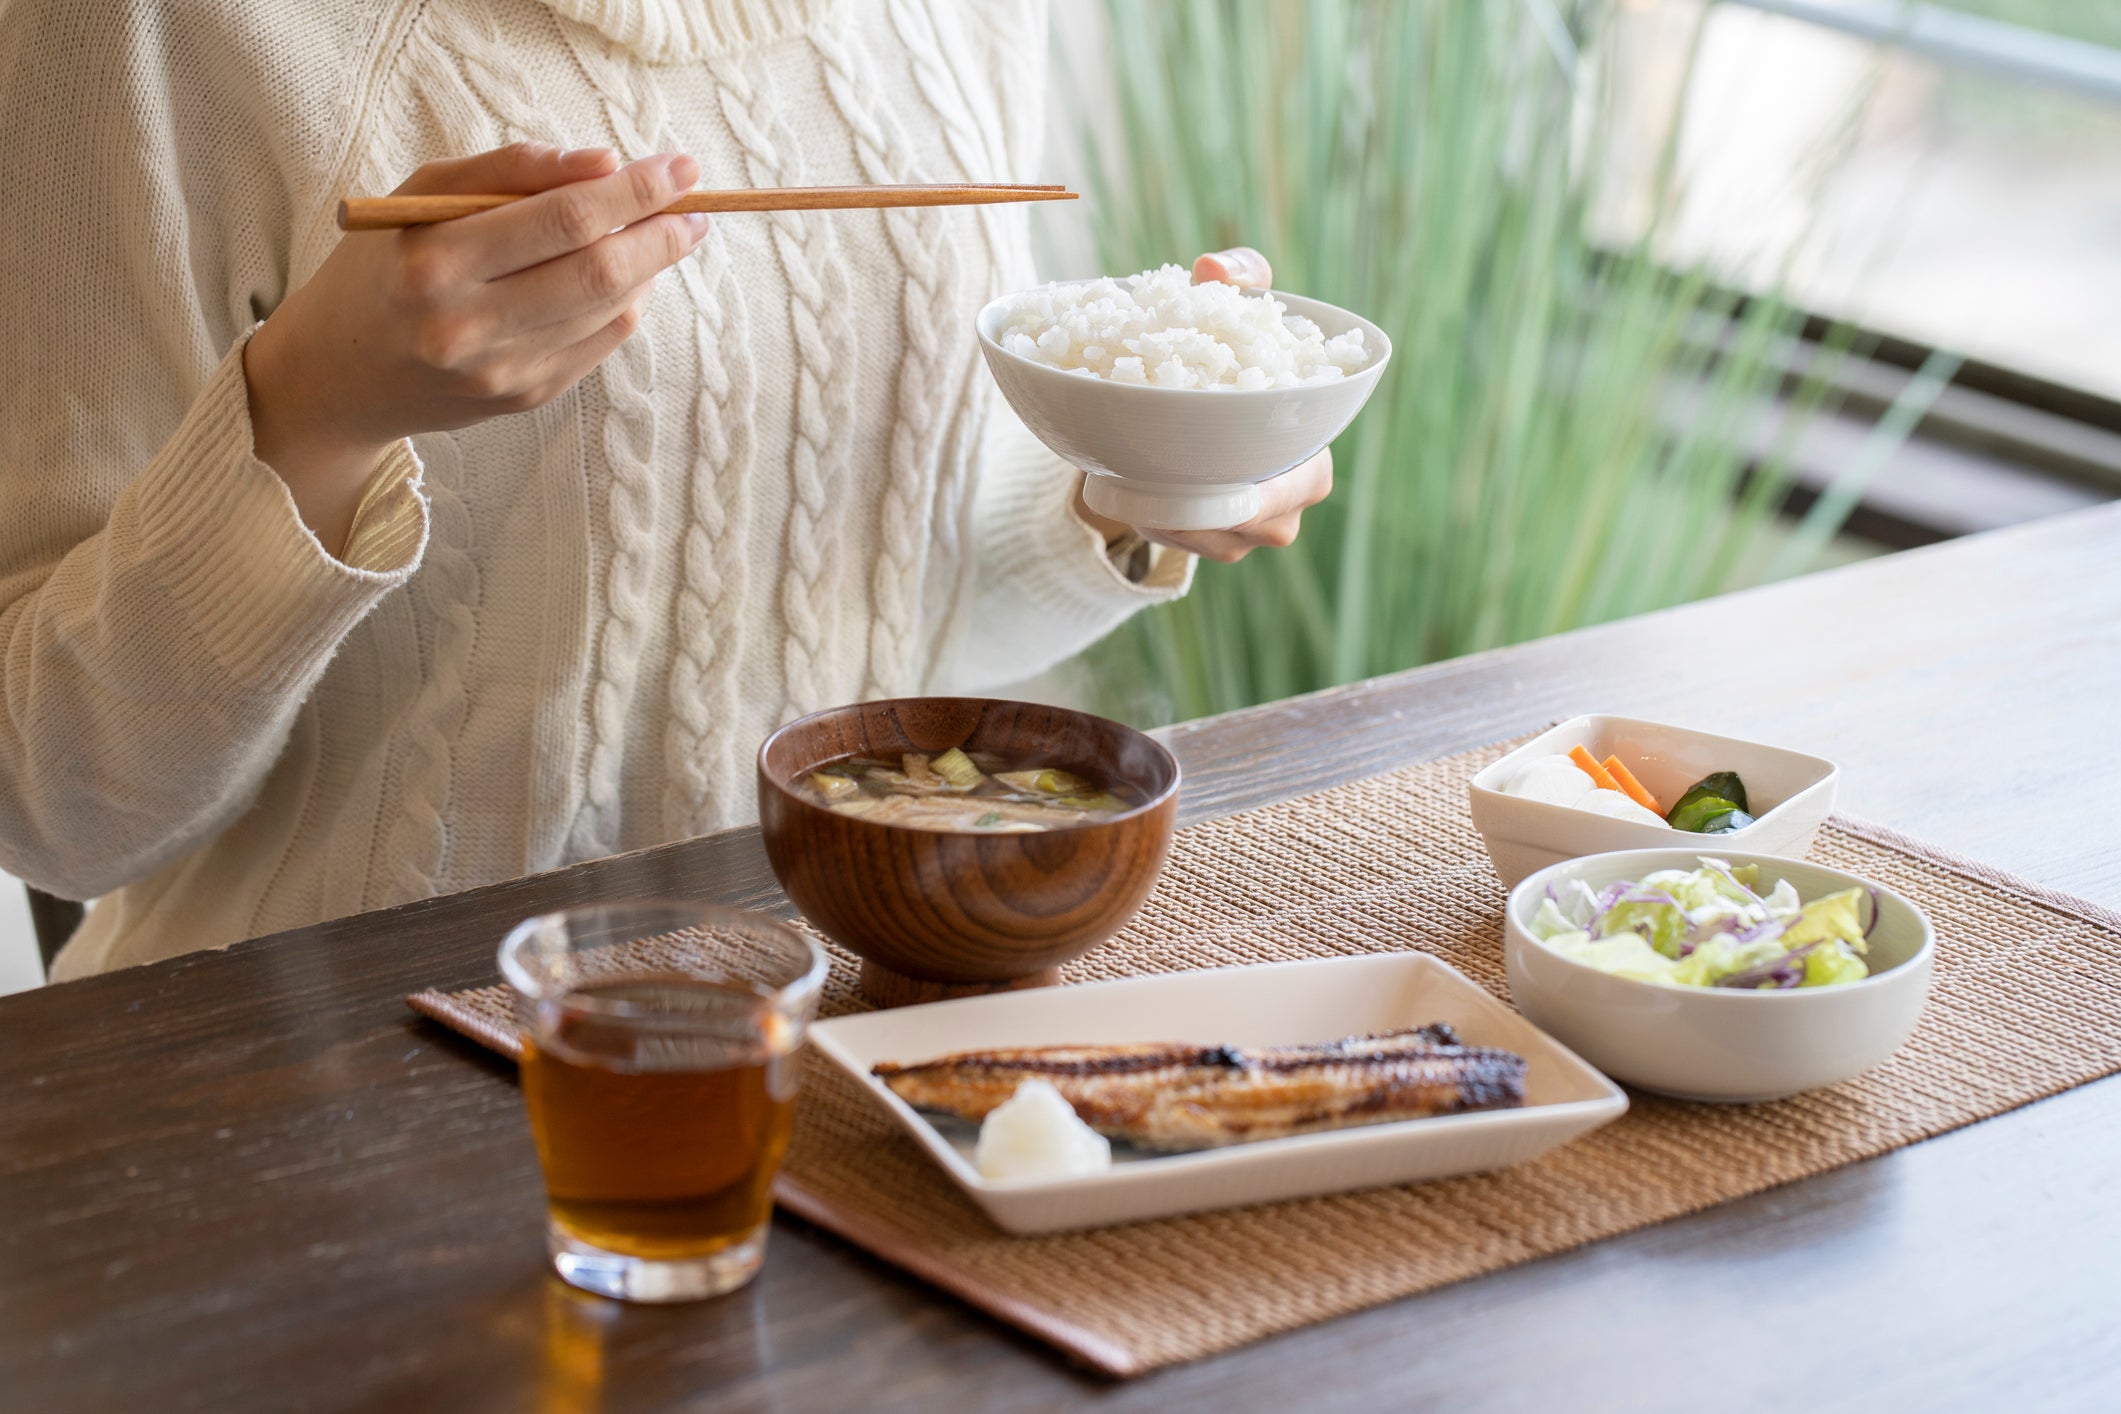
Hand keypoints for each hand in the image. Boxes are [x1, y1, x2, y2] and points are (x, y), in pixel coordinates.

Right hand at [244, 142, 707, 555]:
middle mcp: (468, 324)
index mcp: (436, 261)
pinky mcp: (524, 399)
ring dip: (651, 268)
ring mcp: (501, 371)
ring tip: (667, 234)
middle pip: (599, 271)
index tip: (678, 169)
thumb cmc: (386, 264)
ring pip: (609, 312)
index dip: (634, 191)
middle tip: (692, 205)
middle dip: (659, 232)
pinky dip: (625, 304)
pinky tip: (627, 278)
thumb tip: (603, 162)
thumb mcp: (423, 196)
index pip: (562, 219)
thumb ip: (509, 170)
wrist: (341, 374)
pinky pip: (599, 345)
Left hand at [1073, 246, 1333, 564]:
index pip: (1301, 485)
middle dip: (1202, 506)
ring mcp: (1249, 533)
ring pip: (1210, 541)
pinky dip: (1155, 523)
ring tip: (1133, 479)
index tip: (1210, 465)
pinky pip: (1183, 546)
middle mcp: (1288, 504)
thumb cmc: (1229, 351)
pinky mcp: (1211, 543)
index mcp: (1315, 455)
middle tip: (1153, 475)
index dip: (1259, 483)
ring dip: (1170, 517)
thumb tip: (1214, 268)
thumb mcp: (1235, 307)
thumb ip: (1238, 277)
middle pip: (1249, 525)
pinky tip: (1127, 492)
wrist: (1190, 398)